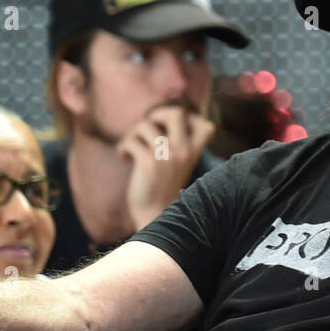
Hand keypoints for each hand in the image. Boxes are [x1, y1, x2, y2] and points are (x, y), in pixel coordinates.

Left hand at [120, 106, 214, 231]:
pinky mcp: (149, 163)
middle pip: (176, 113)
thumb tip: (155, 119)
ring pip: (145, 125)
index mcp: (193, 153)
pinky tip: (124, 158)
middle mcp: (184, 151)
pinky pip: (131, 141)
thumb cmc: (162, 190)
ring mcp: (167, 156)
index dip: (189, 120)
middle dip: (157, 114)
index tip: (171, 131)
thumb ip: (175, 145)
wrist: (153, 217)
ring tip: (130, 148)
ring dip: (132, 134)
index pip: (206, 126)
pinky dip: (123, 147)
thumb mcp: (177, 166)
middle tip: (147, 130)